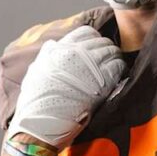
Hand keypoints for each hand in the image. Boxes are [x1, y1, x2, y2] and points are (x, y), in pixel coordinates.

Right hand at [7, 25, 127, 150]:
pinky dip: (120, 69)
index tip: (94, 48)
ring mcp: (90, 66)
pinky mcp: (102, 81)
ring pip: (112, 52)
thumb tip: (53, 46)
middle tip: (108, 59)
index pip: (86, 32)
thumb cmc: (36, 101)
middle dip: (106, 49)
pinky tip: (118, 76)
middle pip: (102, 42)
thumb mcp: (37, 70)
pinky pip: (118, 67)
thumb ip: (47, 55)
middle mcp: (76, 53)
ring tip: (114, 67)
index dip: (93, 40)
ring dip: (115, 59)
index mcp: (60, 48)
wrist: (40, 123)